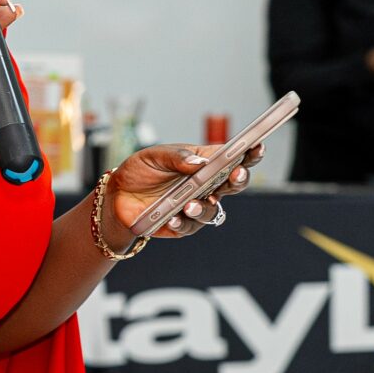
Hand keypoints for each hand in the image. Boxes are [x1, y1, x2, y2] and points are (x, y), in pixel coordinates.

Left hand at [103, 142, 263, 246]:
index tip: (257, 146)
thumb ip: (178, 157)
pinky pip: (189, 226)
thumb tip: (200, 162)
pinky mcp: (182, 225)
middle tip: (235, 174)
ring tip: (189, 204)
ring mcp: (196, 206)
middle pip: (233, 184)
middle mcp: (206, 185)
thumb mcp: (155, 155)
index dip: (249, 152)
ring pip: (213, 210)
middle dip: (239, 179)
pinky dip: (182, 222)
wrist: (116, 195)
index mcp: (204, 163)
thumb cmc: (140, 170)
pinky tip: (172, 218)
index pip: (233, 157)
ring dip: (205, 207)